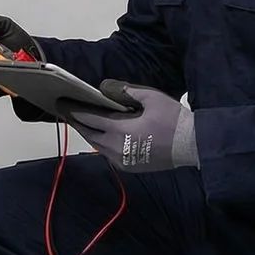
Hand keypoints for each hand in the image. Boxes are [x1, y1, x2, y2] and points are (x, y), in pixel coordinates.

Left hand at [68, 81, 196, 171]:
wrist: (192, 145)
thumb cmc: (174, 120)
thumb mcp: (152, 98)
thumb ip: (126, 92)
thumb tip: (105, 87)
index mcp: (120, 131)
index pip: (90, 120)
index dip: (74, 111)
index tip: (62, 104)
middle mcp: (116, 149)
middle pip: (89, 135)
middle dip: (79, 123)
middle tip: (69, 112)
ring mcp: (122, 161)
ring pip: (98, 146)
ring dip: (90, 134)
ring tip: (85, 122)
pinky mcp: (130, 167)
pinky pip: (109, 154)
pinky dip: (103, 143)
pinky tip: (104, 135)